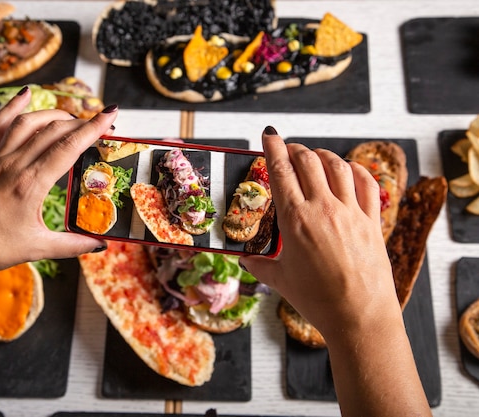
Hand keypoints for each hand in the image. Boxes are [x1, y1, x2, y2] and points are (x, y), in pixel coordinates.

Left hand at [0, 87, 117, 290]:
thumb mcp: (35, 249)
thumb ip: (72, 245)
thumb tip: (100, 244)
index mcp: (29, 185)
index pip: (68, 147)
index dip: (93, 128)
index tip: (112, 115)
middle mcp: (13, 165)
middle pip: (52, 130)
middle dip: (81, 122)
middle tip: (102, 123)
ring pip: (27, 122)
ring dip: (53, 114)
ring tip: (73, 117)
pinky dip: (12, 106)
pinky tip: (26, 93)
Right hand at [239, 127, 399, 337]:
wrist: (358, 316)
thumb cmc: (317, 300)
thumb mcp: (280, 280)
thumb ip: (260, 265)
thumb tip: (246, 260)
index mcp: (296, 220)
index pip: (281, 171)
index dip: (273, 147)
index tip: (269, 134)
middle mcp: (323, 209)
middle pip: (308, 161)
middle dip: (295, 149)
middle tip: (288, 149)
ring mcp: (351, 212)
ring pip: (337, 166)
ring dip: (323, 154)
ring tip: (314, 155)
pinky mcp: (372, 221)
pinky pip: (367, 184)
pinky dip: (357, 170)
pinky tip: (349, 169)